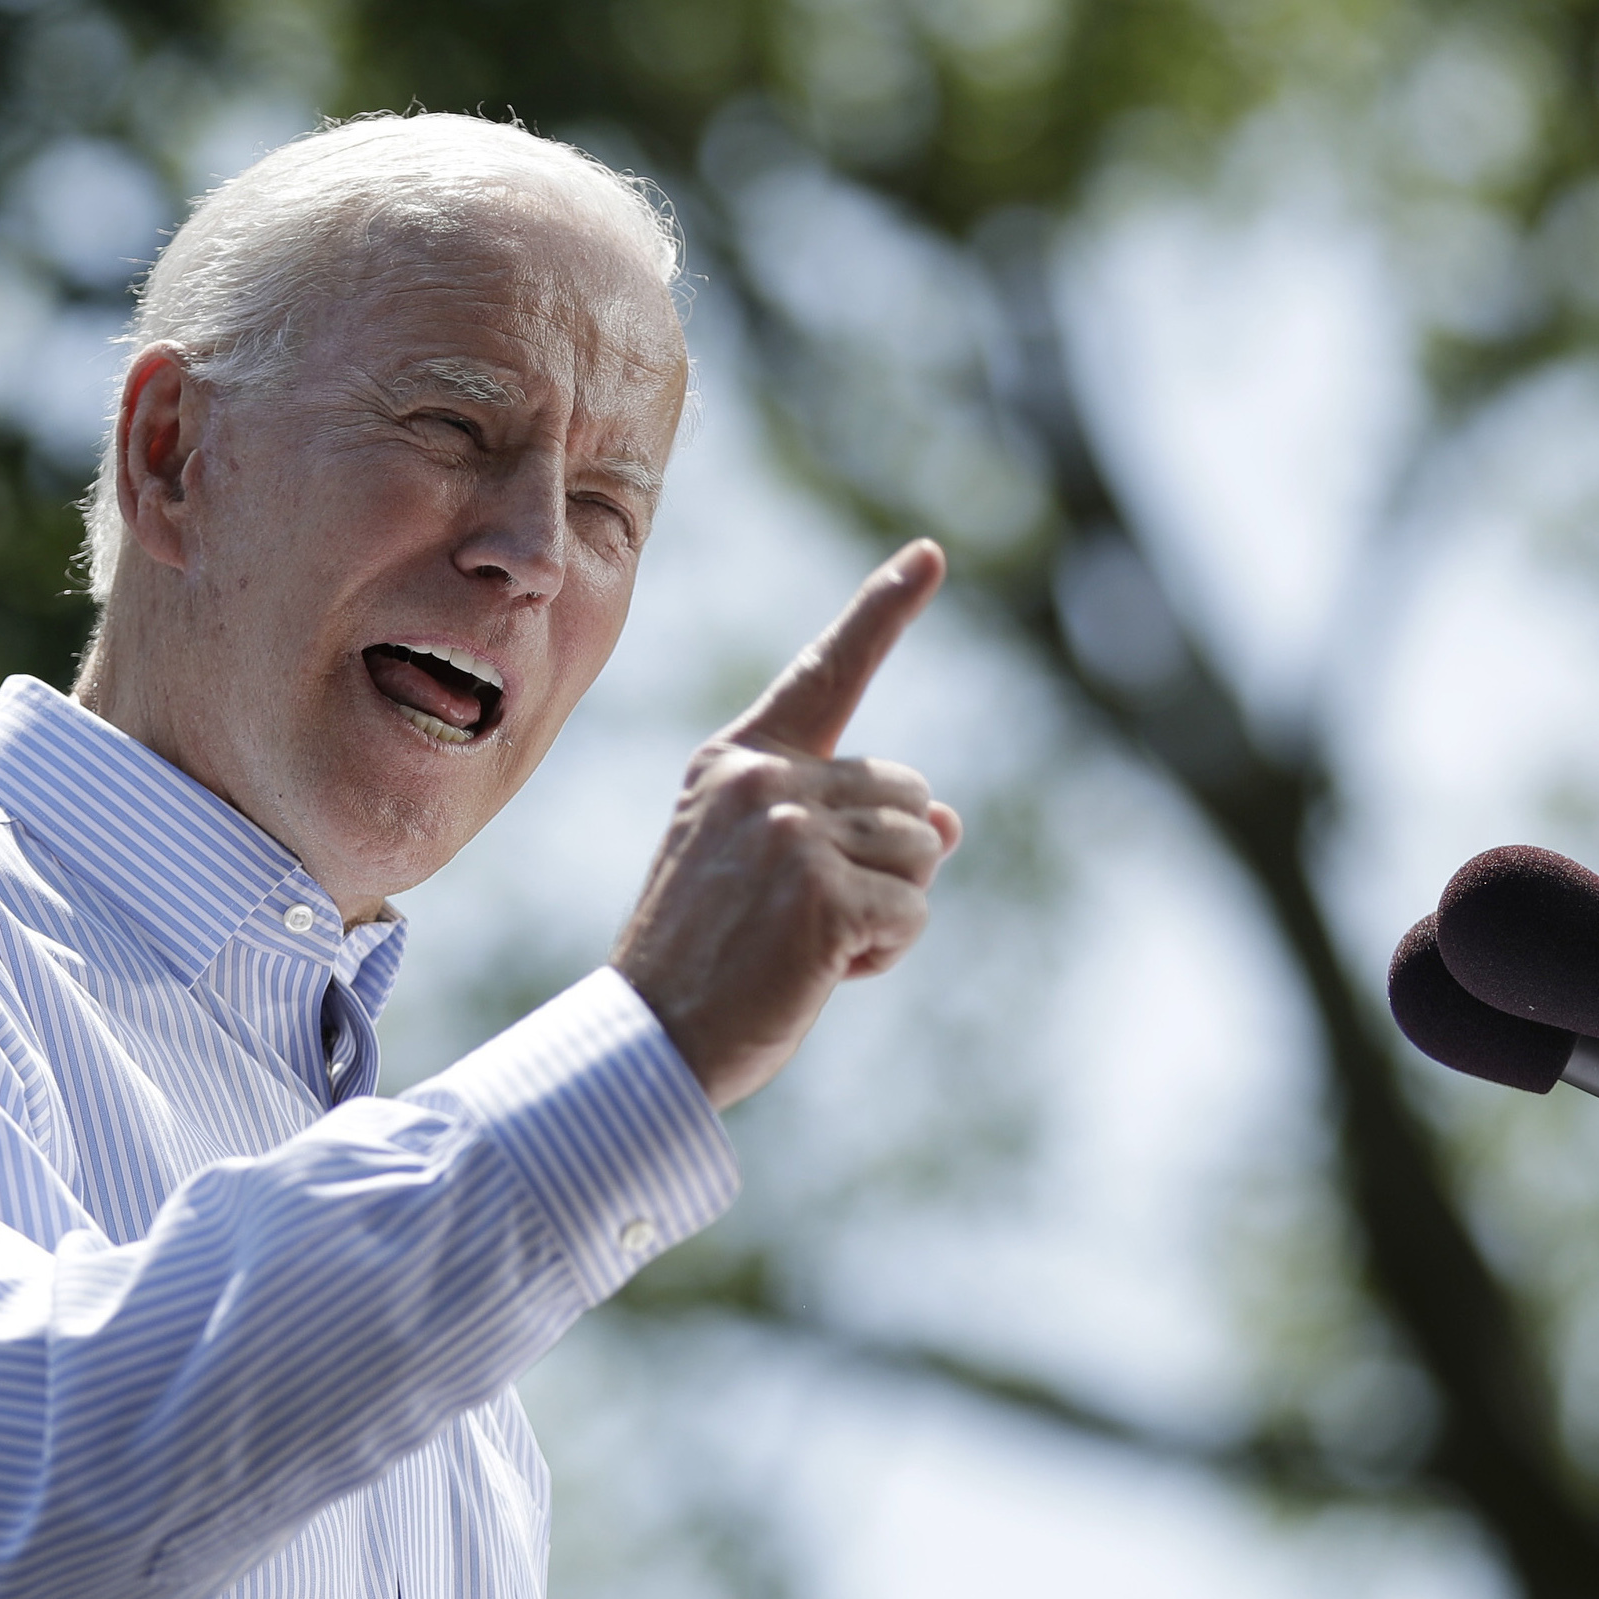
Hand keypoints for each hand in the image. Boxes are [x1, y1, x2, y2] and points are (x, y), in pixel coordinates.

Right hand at [611, 540, 965, 1108]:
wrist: (647, 1043)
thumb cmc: (709, 962)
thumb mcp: (771, 872)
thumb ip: (848, 828)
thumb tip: (950, 822)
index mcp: (736, 759)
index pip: (826, 672)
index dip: (885, 610)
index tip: (930, 556)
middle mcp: (763, 779)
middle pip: (910, 793)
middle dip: (890, 861)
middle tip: (808, 917)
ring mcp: (790, 831)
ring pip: (922, 854)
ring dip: (890, 912)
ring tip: (806, 946)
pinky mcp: (820, 893)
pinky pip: (912, 913)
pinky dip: (884, 954)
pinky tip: (819, 974)